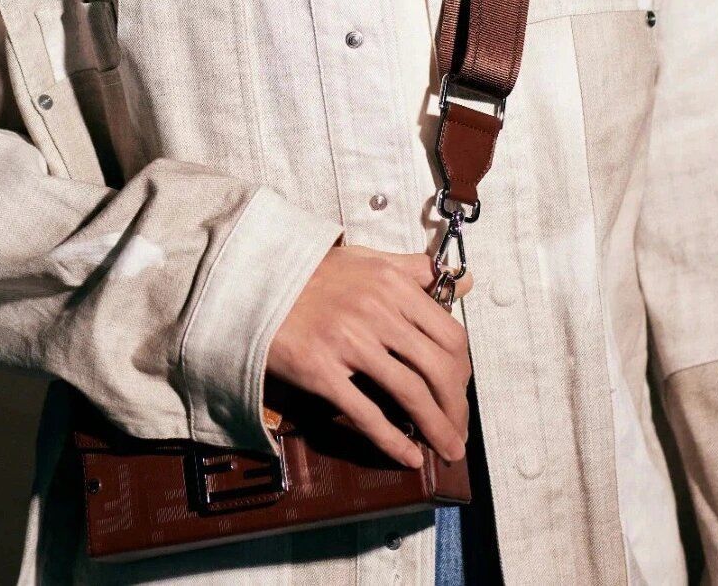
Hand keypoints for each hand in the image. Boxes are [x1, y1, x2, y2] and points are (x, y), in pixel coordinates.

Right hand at [265, 242, 472, 468]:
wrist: (254, 285)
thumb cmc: (313, 274)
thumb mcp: (366, 260)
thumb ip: (415, 270)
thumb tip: (463, 282)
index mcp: (391, 284)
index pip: (449, 334)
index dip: (462, 370)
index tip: (460, 389)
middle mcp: (376, 310)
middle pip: (437, 368)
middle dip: (456, 406)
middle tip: (458, 428)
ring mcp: (349, 342)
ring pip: (411, 393)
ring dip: (437, 428)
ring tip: (448, 448)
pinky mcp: (322, 371)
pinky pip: (367, 414)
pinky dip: (394, 441)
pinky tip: (410, 456)